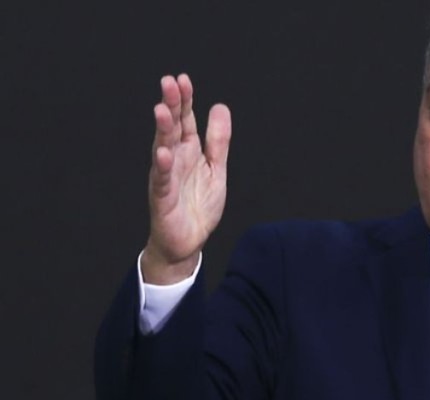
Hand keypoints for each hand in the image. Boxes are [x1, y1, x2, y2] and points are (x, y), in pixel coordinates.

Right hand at [142, 74, 231, 283]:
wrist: (188, 242)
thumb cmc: (199, 205)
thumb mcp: (216, 169)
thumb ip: (218, 141)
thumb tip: (220, 106)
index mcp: (189, 152)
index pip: (186, 120)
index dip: (185, 100)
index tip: (183, 79)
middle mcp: (174, 160)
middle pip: (172, 128)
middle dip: (171, 106)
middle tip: (169, 82)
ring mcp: (166, 177)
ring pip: (163, 149)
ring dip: (162, 130)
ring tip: (162, 110)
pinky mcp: (162, 198)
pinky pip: (163, 180)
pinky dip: (163, 166)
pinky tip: (163, 152)